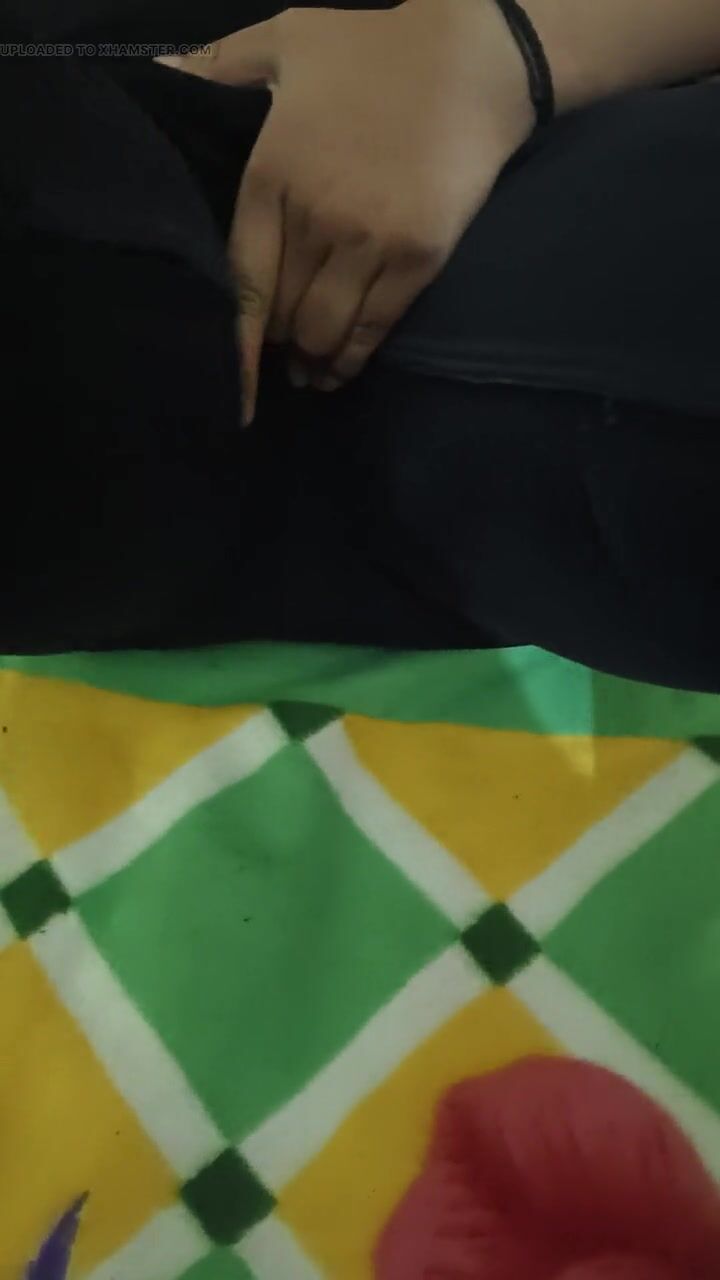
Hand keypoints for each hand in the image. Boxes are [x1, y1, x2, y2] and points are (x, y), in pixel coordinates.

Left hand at [170, 0, 534, 421]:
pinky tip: (342, 370)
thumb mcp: (287, 36)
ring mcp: (368, 241)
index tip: (232, 386)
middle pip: (281, 315)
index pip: (242, 284)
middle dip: (276, 347)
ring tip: (310, 373)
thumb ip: (220, 64)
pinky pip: (375, 327)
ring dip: (314, 360)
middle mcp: (314, 217)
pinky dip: (354, 357)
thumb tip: (160, 69)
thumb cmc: (377, 41)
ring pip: (325, 330)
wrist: (477, 53)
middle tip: (277, 362)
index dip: (235, 346)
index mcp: (271, 175)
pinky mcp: (417, 257)